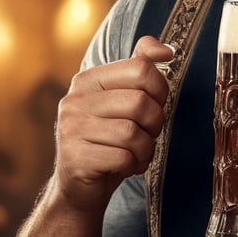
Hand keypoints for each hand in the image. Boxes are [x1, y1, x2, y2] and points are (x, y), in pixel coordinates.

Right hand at [52, 36, 172, 211]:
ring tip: (136, 152)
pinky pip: (124, 158)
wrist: (81, 187)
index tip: (154, 105)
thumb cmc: (109, 139)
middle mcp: (75, 100)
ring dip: (145, 148)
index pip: (141, 69)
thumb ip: (140, 67)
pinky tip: (126, 166)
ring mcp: (71, 129)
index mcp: (88, 80)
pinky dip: (134, 165)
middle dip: (154, 123)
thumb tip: (166, 50)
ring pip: (133, 133)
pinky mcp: (75, 159)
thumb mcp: (124, 99)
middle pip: (140, 102)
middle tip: (146, 134)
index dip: (159, 90)